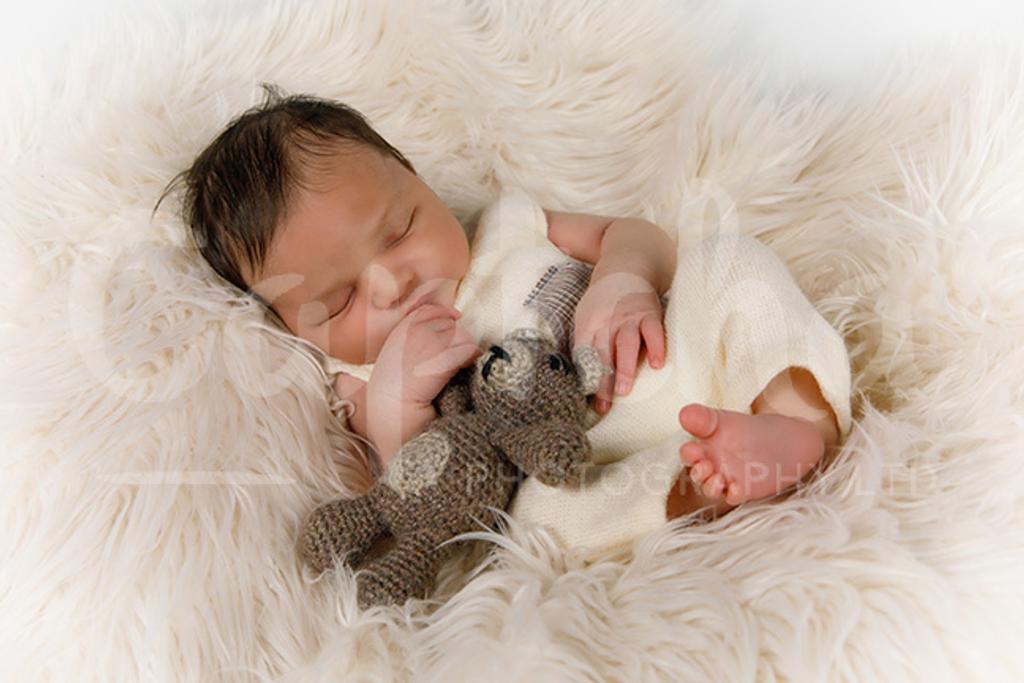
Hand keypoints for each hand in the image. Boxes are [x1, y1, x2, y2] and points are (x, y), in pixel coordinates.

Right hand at [368, 303, 481, 408]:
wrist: (389, 413)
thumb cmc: (393, 393)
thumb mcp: (396, 357)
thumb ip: (414, 340)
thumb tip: (447, 325)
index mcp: (400, 331)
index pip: (430, 310)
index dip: (446, 314)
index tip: (456, 319)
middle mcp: (414, 331)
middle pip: (451, 325)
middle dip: (458, 341)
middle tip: (456, 360)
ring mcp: (428, 343)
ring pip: (463, 337)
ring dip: (466, 352)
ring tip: (458, 368)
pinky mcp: (442, 358)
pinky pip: (468, 350)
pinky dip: (471, 359)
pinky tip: (465, 370)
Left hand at [573, 269, 665, 413]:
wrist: (624, 270)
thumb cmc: (602, 304)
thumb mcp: (585, 318)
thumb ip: (585, 344)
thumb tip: (581, 380)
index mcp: (588, 324)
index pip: (584, 354)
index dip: (585, 377)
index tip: (586, 400)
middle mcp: (606, 322)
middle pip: (603, 353)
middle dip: (603, 380)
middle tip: (604, 404)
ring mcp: (629, 318)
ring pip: (626, 344)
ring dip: (625, 367)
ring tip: (624, 390)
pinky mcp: (649, 314)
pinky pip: (654, 331)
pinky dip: (657, 347)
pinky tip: (657, 365)